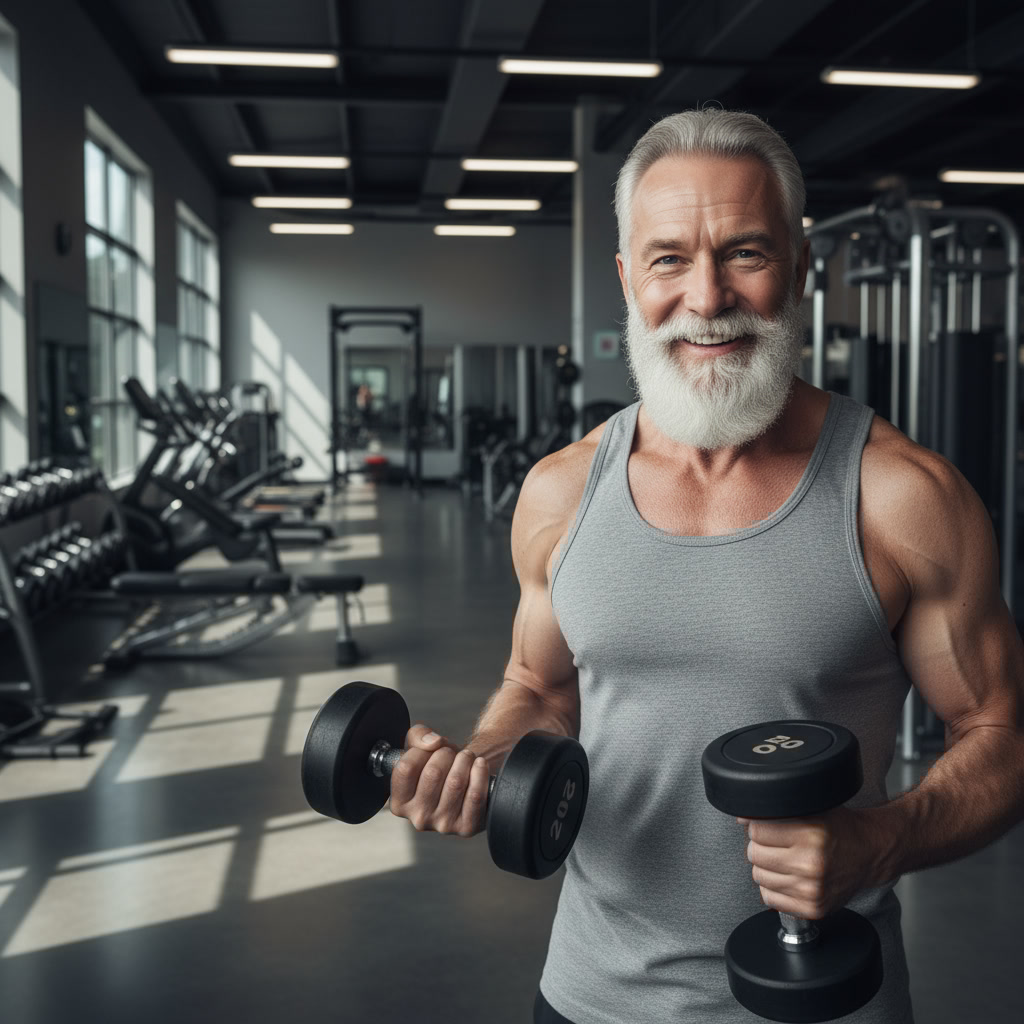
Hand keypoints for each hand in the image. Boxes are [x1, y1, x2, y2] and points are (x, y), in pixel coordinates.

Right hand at [388, 724, 489, 837]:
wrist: (466, 783)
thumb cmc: (440, 766)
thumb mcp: (420, 747)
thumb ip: (417, 736)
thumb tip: (432, 743)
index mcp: (400, 803)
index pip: (406, 768)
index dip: (421, 751)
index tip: (429, 751)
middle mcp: (418, 818)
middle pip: (433, 773)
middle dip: (446, 753)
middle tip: (451, 754)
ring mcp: (443, 825)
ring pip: (455, 782)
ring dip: (465, 760)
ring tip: (466, 758)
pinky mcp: (467, 827)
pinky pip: (475, 795)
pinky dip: (480, 773)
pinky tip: (479, 765)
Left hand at [738, 806, 880, 919]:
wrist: (870, 853)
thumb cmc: (841, 829)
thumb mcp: (812, 809)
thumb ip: (777, 811)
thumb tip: (742, 818)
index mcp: (811, 835)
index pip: (757, 832)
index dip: (758, 827)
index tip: (767, 827)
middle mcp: (811, 864)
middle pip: (755, 855)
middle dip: (760, 846)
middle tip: (776, 844)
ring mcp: (812, 890)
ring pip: (759, 877)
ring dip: (765, 867)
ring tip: (783, 859)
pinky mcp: (813, 908)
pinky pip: (770, 898)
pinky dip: (773, 887)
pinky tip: (787, 876)